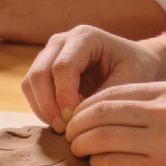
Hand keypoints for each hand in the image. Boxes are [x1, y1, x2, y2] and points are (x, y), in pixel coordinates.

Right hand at [22, 25, 160, 132]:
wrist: (131, 61)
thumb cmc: (136, 68)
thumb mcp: (131, 79)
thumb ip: (104, 95)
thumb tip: (76, 117)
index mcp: (84, 37)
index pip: (63, 67)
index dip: (63, 95)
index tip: (72, 119)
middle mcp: (60, 41)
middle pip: (39, 73)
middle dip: (48, 104)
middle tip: (63, 128)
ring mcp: (48, 53)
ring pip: (30, 82)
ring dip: (42, 107)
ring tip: (62, 127)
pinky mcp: (42, 68)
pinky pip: (30, 89)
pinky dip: (40, 107)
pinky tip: (58, 119)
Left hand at [66, 81, 165, 165]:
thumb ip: (154, 105)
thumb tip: (101, 109)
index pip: (114, 93)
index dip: (86, 105)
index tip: (77, 116)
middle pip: (101, 113)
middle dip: (77, 124)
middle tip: (70, 134)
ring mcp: (165, 141)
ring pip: (100, 137)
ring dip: (80, 144)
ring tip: (78, 149)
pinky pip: (111, 162)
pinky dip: (97, 162)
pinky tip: (98, 164)